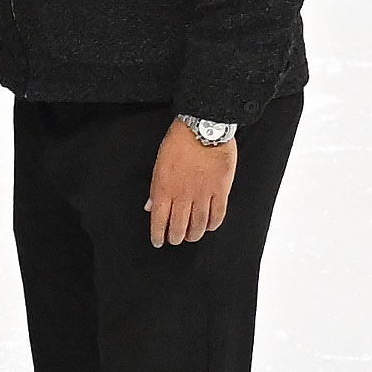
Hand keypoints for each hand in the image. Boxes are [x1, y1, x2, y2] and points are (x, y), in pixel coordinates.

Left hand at [149, 123, 238, 247]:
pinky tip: (210, 227)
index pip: (159, 220)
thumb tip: (149, 207)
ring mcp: (203, 194)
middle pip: (179, 225)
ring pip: (199, 223)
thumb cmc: (178, 143)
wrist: (203, 130)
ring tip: (191, 237)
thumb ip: (155, 189)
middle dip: (176, 237)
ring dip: (194, 234)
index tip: (158, 241)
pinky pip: (218, 214)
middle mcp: (183, 195)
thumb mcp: (159, 165)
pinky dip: (214, 224)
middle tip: (175, 241)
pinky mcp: (221, 190)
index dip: (158, 234)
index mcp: (165, 189)